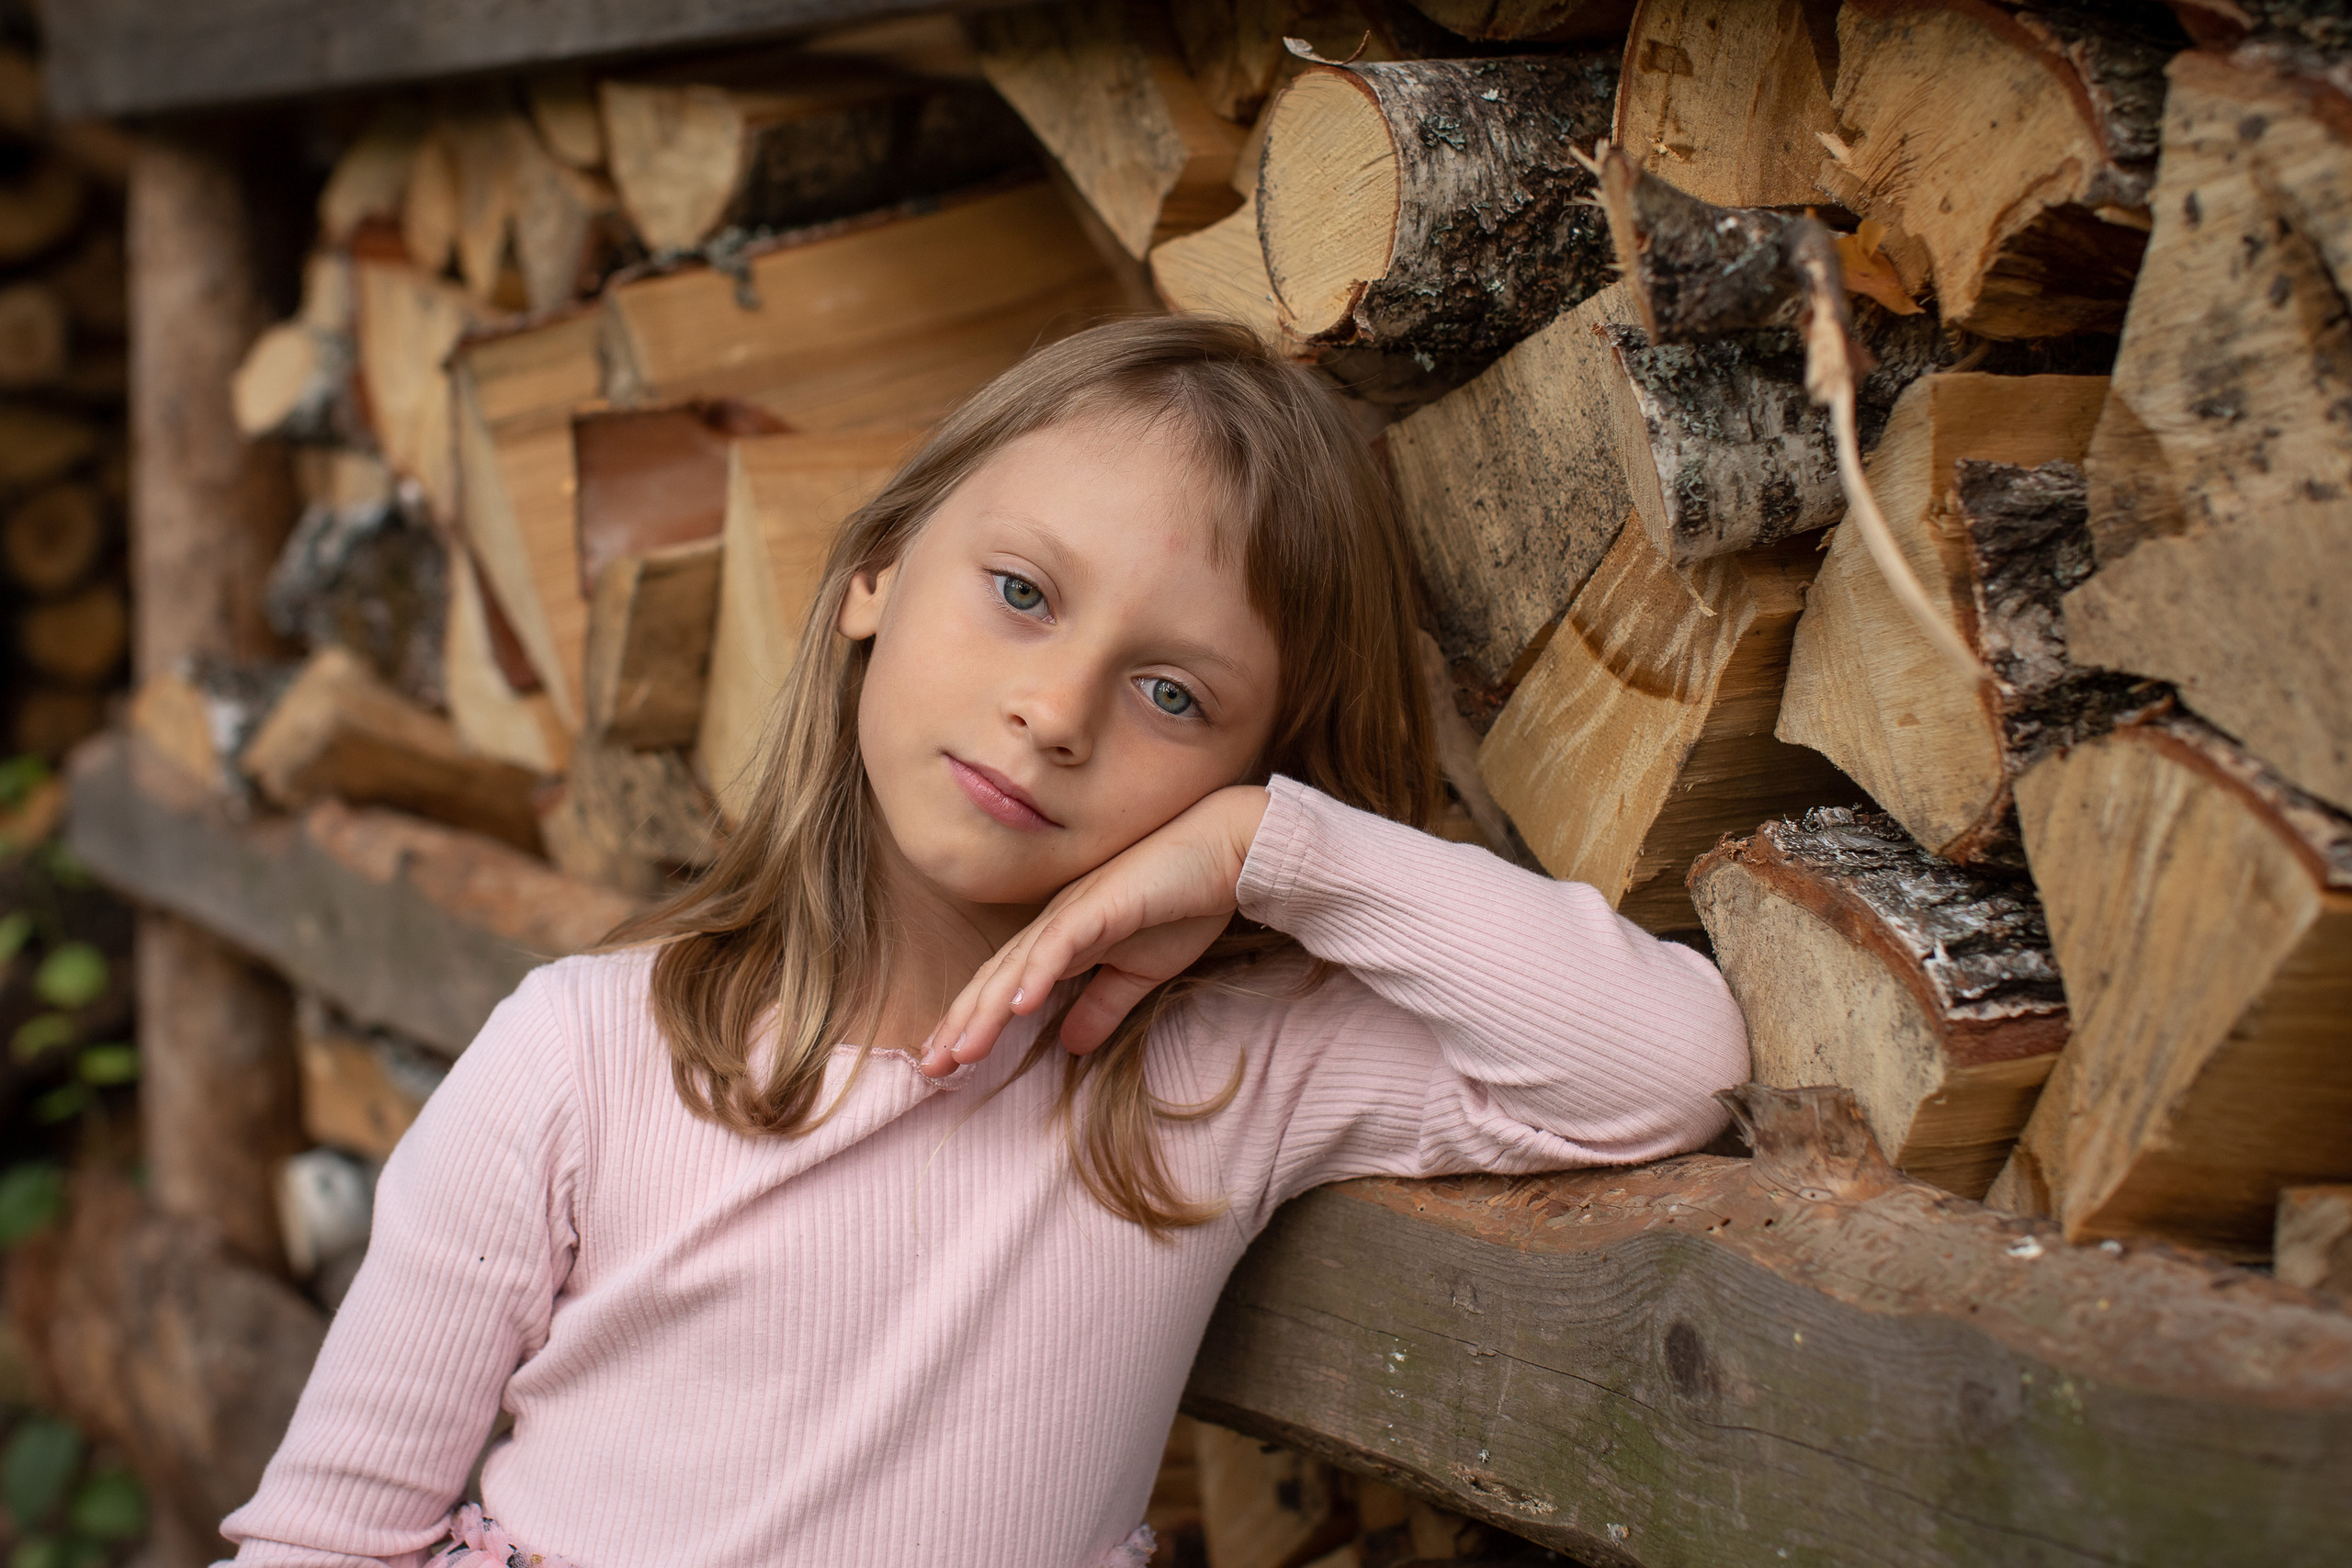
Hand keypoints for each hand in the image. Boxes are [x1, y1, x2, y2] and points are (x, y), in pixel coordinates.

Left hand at [921, 785, 1269, 1076]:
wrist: (1226, 853)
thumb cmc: (1184, 904)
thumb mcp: (1139, 972)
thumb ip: (1102, 1004)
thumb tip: (1072, 1046)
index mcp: (1062, 939)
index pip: (1005, 985)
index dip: (973, 1021)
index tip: (945, 1062)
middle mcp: (1057, 923)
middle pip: (997, 978)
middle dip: (962, 1022)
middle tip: (931, 1066)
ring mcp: (1076, 911)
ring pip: (1019, 965)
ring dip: (987, 1008)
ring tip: (960, 1049)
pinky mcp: (1104, 904)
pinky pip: (1063, 942)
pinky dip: (1037, 972)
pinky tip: (1019, 1004)